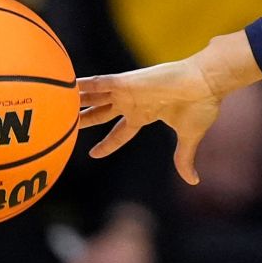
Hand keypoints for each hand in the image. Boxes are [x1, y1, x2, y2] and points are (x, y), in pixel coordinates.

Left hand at [78, 59, 222, 185]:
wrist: (206, 83)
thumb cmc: (200, 105)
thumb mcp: (189, 137)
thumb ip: (184, 158)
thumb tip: (193, 180)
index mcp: (146, 114)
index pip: (120, 132)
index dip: (107, 143)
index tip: (93, 153)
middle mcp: (133, 101)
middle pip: (101, 112)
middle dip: (85, 118)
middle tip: (64, 122)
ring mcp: (128, 90)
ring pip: (95, 96)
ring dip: (77, 98)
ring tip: (55, 101)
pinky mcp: (126, 81)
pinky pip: (98, 83)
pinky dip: (82, 84)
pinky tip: (66, 85)